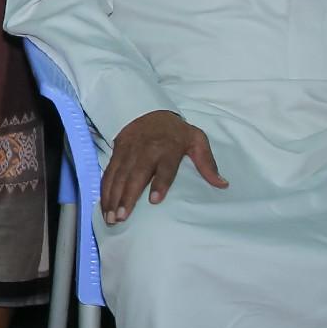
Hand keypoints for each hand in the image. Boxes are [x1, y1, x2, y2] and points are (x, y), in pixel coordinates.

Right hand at [101, 110, 228, 222]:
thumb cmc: (176, 131)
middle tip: (122, 217)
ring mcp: (129, 152)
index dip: (160, 184)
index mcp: (168, 148)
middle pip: (135, 176)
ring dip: (112, 197)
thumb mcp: (196, 140)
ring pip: (118, 177)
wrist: (148, 110)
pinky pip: (109, 173)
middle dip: (127, 197)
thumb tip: (222, 184)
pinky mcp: (117, 153)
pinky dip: (104, 190)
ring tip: (111, 217)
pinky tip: (103, 205)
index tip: (154, 201)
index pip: (164, 168)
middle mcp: (146, 151)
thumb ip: (207, 163)